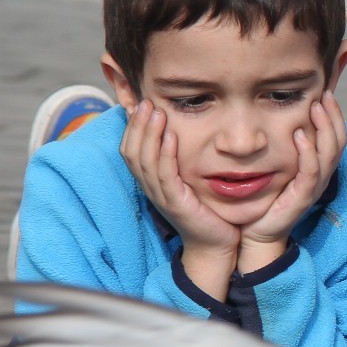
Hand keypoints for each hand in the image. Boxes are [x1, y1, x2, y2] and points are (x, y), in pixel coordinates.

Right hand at [122, 98, 240, 296]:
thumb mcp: (188, 180)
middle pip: (132, 152)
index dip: (133, 127)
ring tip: (157, 112)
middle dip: (138, 125)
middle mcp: (150, 188)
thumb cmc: (205, 210)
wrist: (216, 244)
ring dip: (149, 134)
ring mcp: (161, 197)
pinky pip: (165, 175)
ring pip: (145, 161)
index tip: (142, 104)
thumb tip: (178, 132)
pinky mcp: (176, 204)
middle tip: (147, 101)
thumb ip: (179, 160)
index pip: (130, 150)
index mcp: (150, 182)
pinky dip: (165, 154)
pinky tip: (170, 137)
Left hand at [239, 90, 346, 272]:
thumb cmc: (266, 200)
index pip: (336, 137)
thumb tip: (283, 120)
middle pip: (338, 142)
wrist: (258, 233)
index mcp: (318, 168)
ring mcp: (313, 188)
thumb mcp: (279, 168)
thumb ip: (286, 149)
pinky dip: (308, 152)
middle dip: (333, 116)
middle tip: (325, 94)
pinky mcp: (302, 198)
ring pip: (329, 154)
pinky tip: (299, 135)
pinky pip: (311, 172)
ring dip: (324, 128)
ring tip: (315, 108)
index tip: (326, 93)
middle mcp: (321, 177)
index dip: (335, 115)